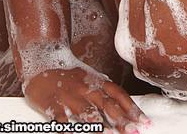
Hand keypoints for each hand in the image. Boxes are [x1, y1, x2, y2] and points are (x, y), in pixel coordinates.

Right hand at [24, 66, 148, 130]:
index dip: (131, 108)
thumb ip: (104, 92)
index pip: (118, 94)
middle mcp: (85, 87)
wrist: (43, 59)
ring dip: (99, 126)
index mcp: (96, 80)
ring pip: (86, 112)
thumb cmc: (69, 74)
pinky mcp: (52, 104)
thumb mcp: (89, 78)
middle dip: (120, 119)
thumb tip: (123, 108)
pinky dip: (69, 129)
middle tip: (132, 131)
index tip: (143, 120)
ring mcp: (69, 96)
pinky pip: (62, 120)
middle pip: (106, 104)